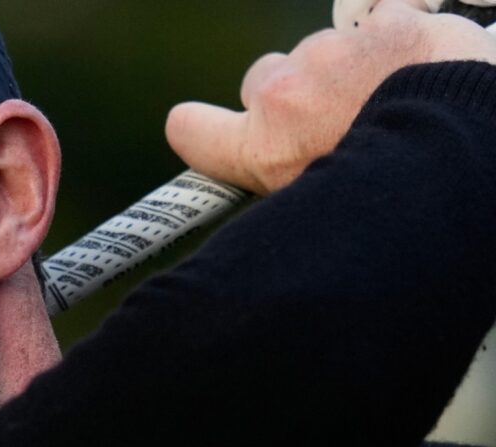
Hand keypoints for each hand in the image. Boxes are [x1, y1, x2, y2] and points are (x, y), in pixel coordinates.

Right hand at [165, 0, 495, 194]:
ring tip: (397, 106)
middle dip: (295, 98)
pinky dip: (400, 44)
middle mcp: (284, 96)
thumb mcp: (319, 214)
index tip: (202, 130)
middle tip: (338, 127)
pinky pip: (384, 25)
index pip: (192, 130)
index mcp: (263, 149)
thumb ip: (286, 186)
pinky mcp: (387, 26)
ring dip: (352, 71)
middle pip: (264, 82)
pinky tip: (421, 74)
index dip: (199, 129)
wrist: (461, 162)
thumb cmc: (396, 209)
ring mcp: (334, 55)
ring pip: (326, 52)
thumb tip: (278, 202)